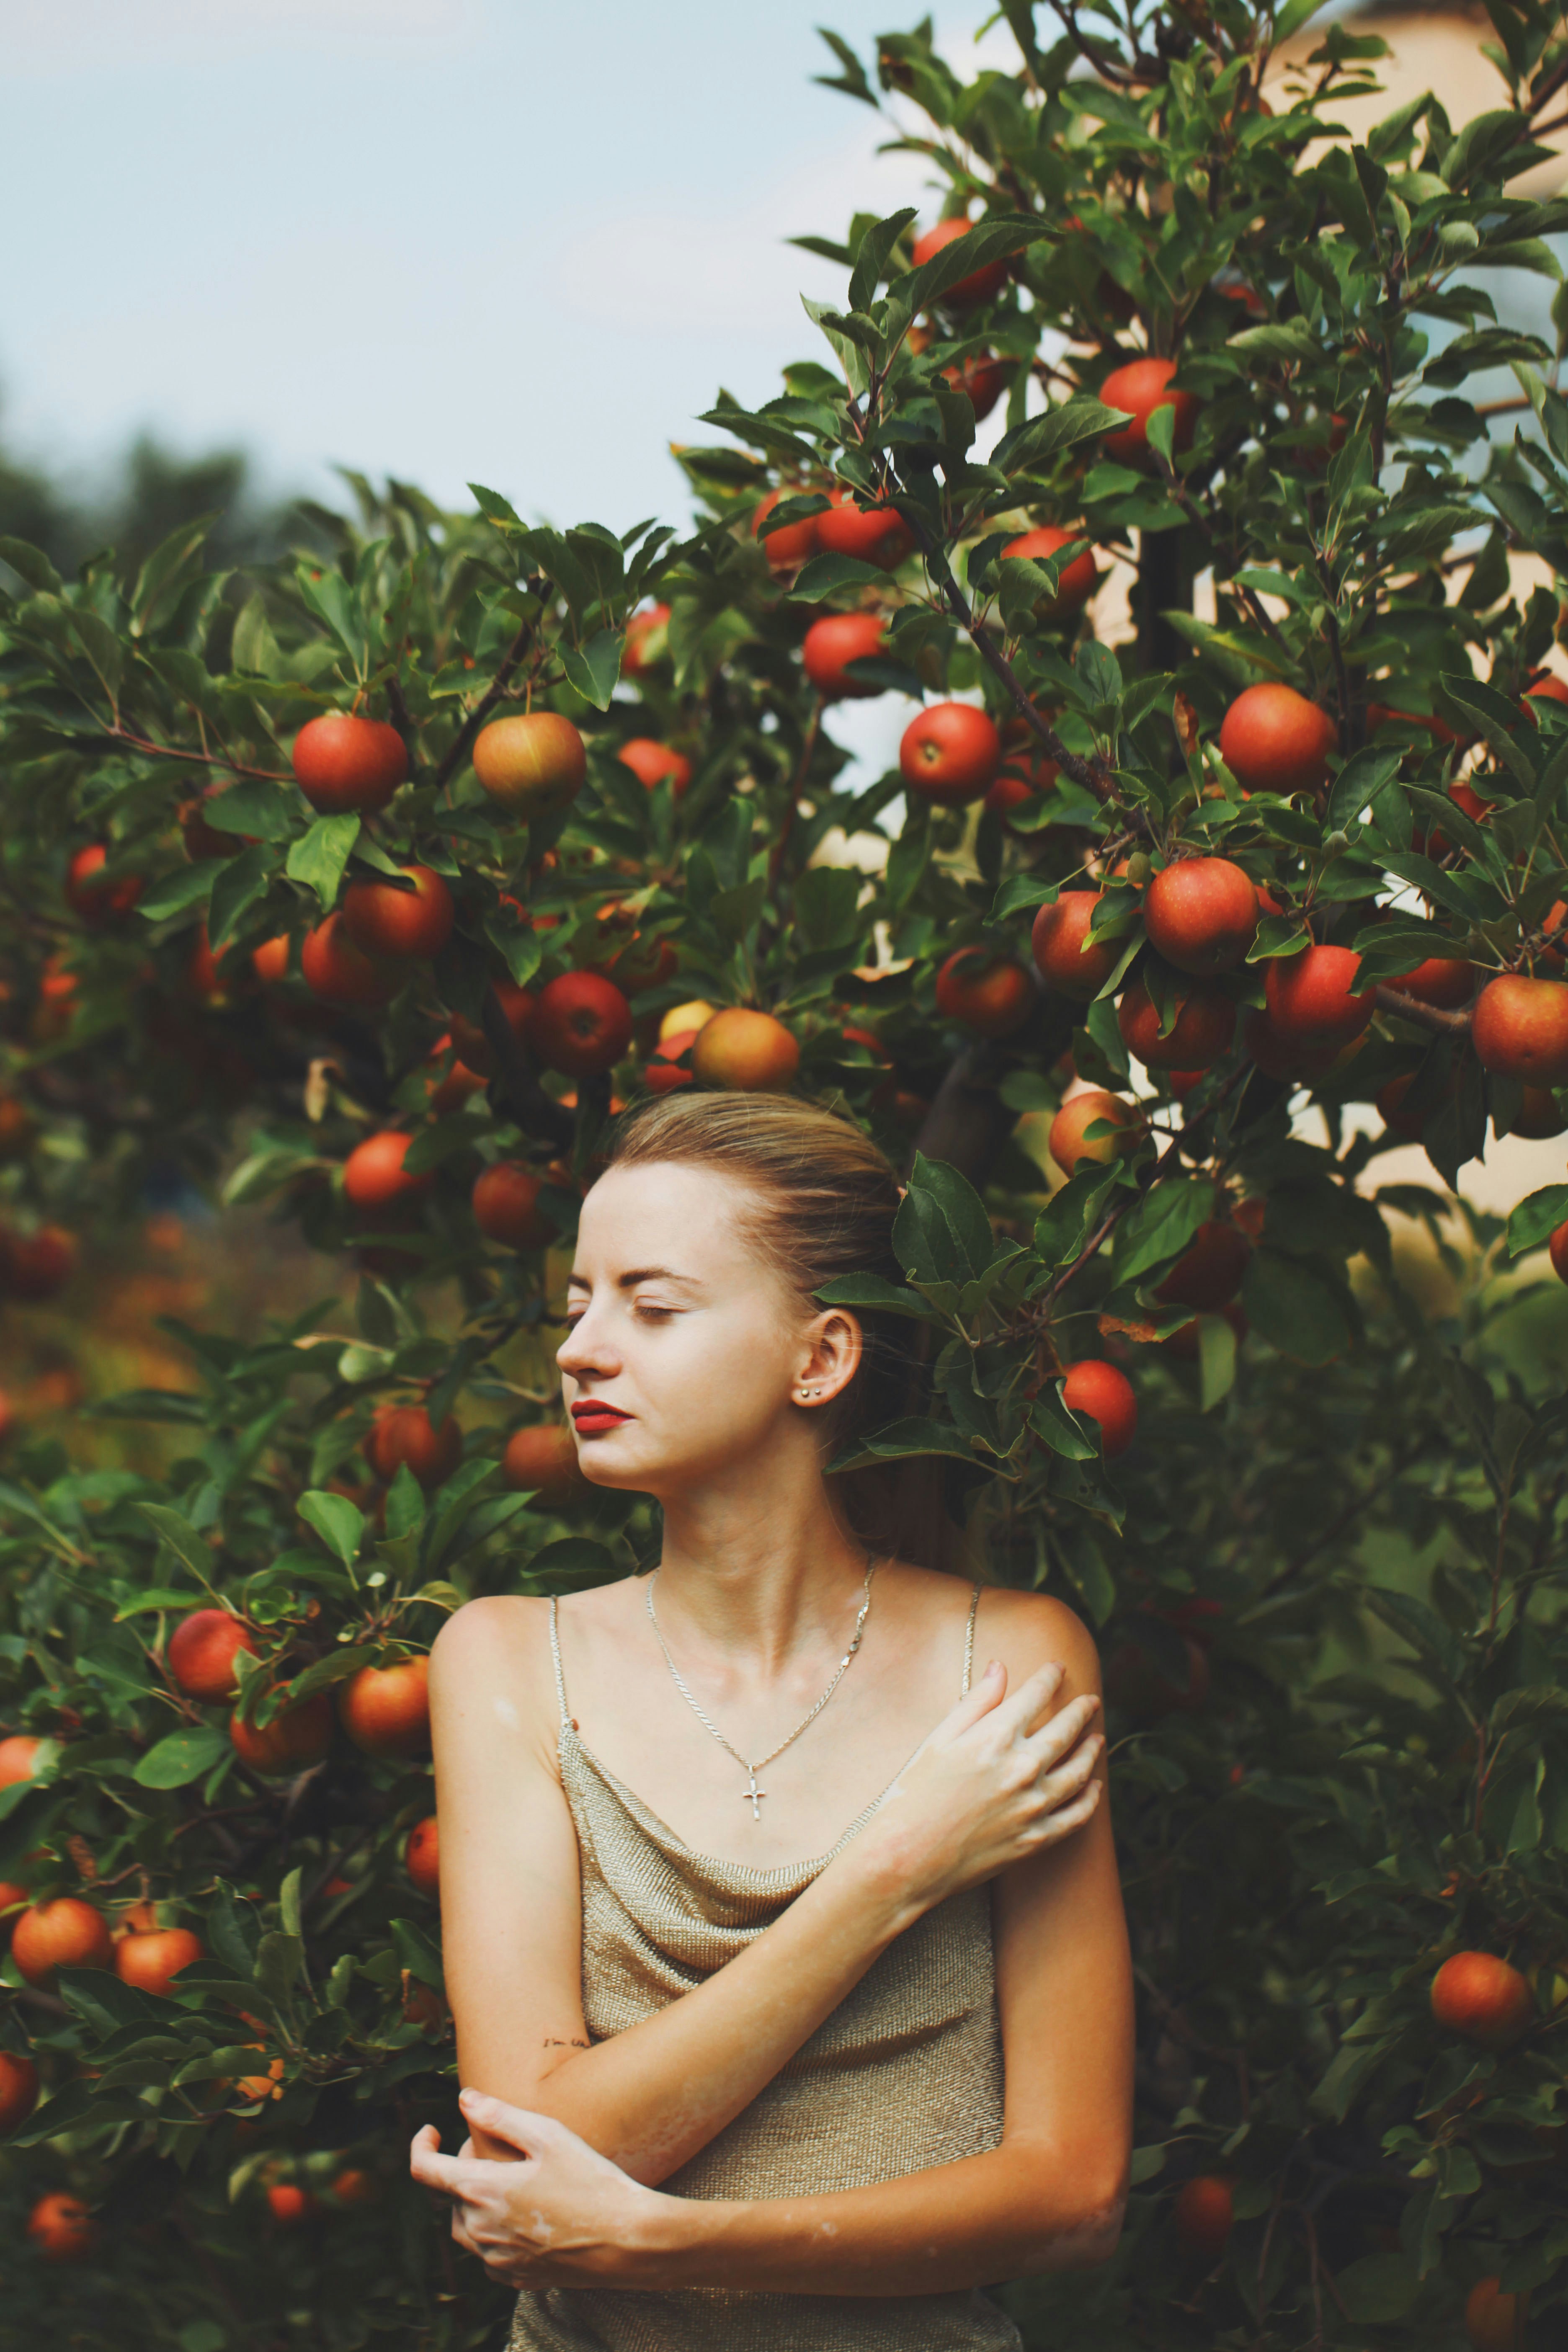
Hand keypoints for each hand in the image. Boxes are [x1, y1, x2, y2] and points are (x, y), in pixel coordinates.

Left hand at [410, 2090, 670, 2288]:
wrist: (626, 2240)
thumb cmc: (590, 2181)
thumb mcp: (548, 2135)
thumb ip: (500, 2116)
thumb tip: (464, 2098)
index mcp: (482, 2191)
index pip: (426, 2171)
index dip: (421, 2145)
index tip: (431, 2129)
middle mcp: (481, 2231)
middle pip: (453, 2195)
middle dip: (467, 2166)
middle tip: (505, 2149)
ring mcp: (497, 2260)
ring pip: (466, 2226)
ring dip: (476, 2201)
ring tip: (513, 2181)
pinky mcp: (516, 2278)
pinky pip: (487, 2253)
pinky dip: (493, 2230)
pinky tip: (525, 2215)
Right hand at [847, 1658, 1102, 1919]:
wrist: (906, 1858)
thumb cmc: (914, 1794)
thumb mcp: (939, 1738)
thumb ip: (976, 1701)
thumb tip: (1000, 1668)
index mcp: (996, 1737)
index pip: (1036, 1695)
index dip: (1050, 1677)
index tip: (1057, 1668)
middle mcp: (1022, 1768)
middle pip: (1065, 1731)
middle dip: (1081, 1712)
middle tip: (1091, 1701)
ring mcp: (1032, 1806)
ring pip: (1078, 1773)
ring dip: (1091, 1752)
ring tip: (1096, 1740)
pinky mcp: (1035, 1840)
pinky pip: (1075, 1816)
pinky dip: (1089, 1800)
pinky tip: (1094, 1788)